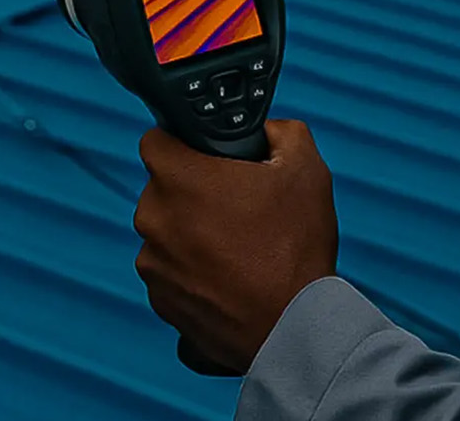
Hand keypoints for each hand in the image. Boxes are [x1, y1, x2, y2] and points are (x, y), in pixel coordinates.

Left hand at [134, 120, 338, 374]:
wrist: (291, 327)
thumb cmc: (294, 249)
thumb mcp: (306, 167)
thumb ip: (280, 131)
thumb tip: (265, 132)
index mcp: (180, 177)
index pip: (156, 139)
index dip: (182, 142)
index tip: (205, 156)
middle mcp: (155, 217)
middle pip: (163, 188)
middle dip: (194, 191)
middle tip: (236, 204)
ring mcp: (153, 262)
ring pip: (167, 230)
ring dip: (191, 233)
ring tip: (238, 247)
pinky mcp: (159, 299)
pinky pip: (171, 270)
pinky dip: (192, 270)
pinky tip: (229, 276)